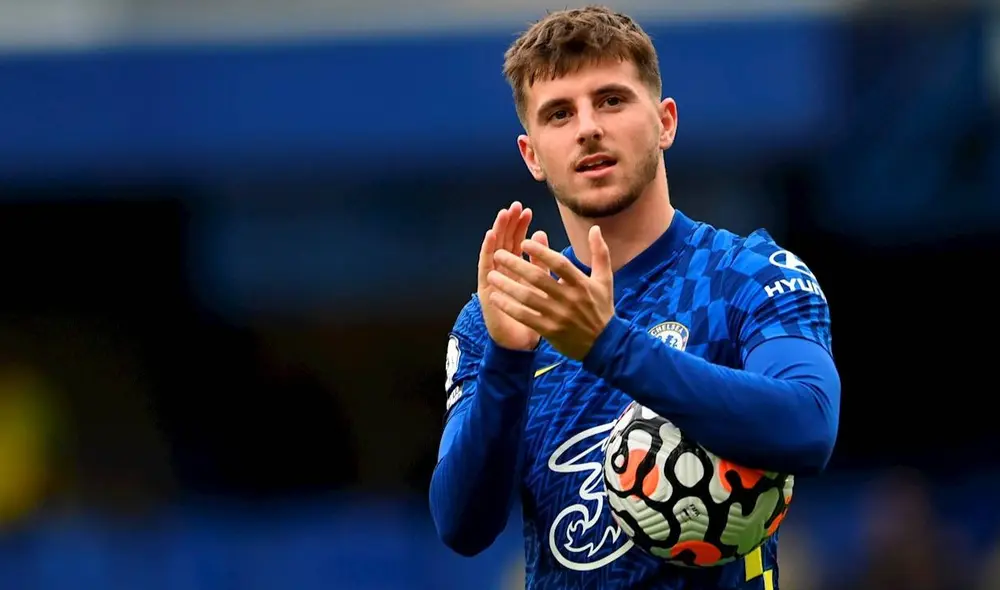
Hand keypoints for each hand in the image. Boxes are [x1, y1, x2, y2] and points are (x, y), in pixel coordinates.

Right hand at [477, 201, 547, 350]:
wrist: (521, 343)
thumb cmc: (534, 315)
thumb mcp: (542, 286)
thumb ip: (542, 262)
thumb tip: (542, 233)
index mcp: (518, 270)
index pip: (518, 243)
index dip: (521, 226)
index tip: (526, 211)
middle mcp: (503, 272)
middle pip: (504, 243)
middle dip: (508, 224)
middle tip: (514, 207)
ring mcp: (493, 280)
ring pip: (493, 252)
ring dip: (497, 233)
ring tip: (501, 216)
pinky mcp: (486, 291)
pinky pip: (485, 269)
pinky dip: (486, 252)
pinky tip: (490, 239)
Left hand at [487, 225, 614, 359]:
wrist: (604, 345)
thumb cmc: (601, 308)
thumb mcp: (605, 280)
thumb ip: (600, 253)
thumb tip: (594, 228)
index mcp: (581, 283)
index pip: (559, 263)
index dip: (541, 251)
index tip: (524, 242)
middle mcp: (569, 298)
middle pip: (538, 278)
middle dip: (516, 265)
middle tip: (498, 254)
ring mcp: (558, 316)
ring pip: (527, 298)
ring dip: (507, 286)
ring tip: (491, 275)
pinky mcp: (550, 330)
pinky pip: (525, 316)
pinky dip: (508, 307)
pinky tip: (495, 298)